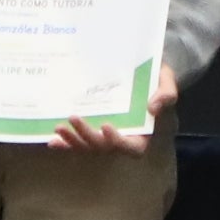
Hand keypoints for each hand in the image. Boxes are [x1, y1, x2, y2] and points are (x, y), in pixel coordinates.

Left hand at [50, 66, 176, 155]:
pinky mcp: (92, 129)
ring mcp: (104, 136)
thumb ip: (166, 94)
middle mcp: (122, 138)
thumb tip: (153, 107)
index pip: (131, 147)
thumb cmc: (156, 79)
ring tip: (58, 128)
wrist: (142, 71)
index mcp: (142, 133)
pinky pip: (78, 141)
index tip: (106, 125)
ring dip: (72, 141)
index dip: (118, 141)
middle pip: (103, 147)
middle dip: (87, 137)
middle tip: (73, 118)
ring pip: (88, 147)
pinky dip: (65, 143)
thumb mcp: (167, 82)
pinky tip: (53, 139)